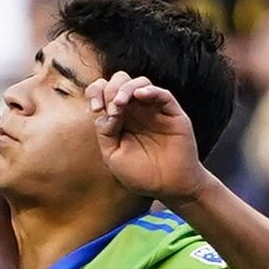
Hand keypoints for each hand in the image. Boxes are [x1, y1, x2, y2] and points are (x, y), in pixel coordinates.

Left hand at [88, 73, 208, 204]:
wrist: (168, 187)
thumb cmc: (140, 173)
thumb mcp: (113, 155)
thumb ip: (105, 132)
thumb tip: (105, 112)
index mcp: (118, 117)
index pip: (103, 91)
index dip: (96, 92)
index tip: (95, 108)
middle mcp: (135, 110)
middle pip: (120, 81)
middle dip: (110, 89)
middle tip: (111, 109)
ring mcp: (154, 110)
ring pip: (140, 82)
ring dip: (127, 88)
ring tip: (121, 104)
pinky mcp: (173, 114)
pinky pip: (163, 94)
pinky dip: (150, 90)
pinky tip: (140, 95)